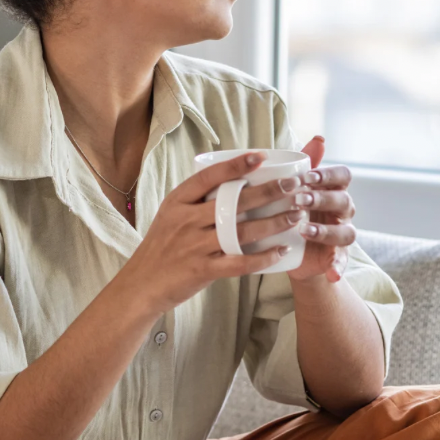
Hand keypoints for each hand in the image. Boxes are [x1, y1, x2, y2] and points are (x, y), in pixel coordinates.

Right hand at [124, 151, 311, 315]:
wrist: (142, 283)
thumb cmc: (162, 246)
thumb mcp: (171, 215)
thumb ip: (196, 201)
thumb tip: (233, 182)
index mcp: (177, 201)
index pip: (208, 177)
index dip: (235, 165)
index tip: (260, 156)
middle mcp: (186, 220)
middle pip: (233, 202)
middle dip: (269, 192)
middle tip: (294, 186)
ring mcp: (194, 245)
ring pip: (242, 231)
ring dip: (273, 222)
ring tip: (296, 215)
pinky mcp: (202, 269)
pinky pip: (239, 263)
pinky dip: (263, 257)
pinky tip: (281, 250)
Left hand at [286, 135, 356, 283]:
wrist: (288, 250)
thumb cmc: (291, 208)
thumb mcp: (293, 187)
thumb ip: (304, 163)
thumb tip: (320, 138)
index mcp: (332, 189)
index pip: (342, 176)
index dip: (328, 175)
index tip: (306, 176)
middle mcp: (342, 211)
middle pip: (344, 201)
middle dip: (322, 199)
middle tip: (299, 199)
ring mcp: (341, 234)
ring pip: (346, 231)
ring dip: (326, 231)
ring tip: (304, 231)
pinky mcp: (336, 257)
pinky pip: (342, 262)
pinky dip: (338, 267)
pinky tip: (331, 272)